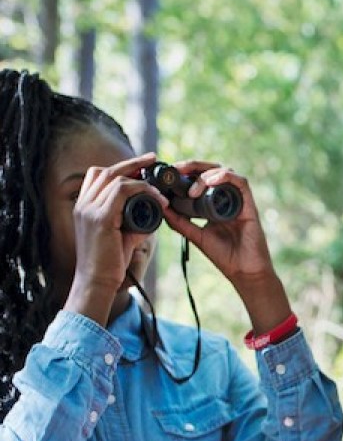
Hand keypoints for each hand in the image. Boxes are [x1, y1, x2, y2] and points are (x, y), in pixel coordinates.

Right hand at [72, 152, 165, 294]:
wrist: (97, 282)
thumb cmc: (110, 263)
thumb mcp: (124, 237)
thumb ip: (135, 222)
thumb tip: (153, 213)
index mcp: (84, 206)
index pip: (98, 176)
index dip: (120, 168)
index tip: (142, 166)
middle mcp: (82, 204)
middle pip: (105, 171)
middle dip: (131, 162)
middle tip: (153, 158)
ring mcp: (88, 209)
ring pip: (115, 179)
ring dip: (141, 180)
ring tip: (161, 188)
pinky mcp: (99, 218)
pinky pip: (122, 192)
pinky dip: (142, 191)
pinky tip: (157, 199)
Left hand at [161, 161, 293, 334]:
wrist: (244, 273)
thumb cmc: (224, 256)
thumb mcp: (196, 236)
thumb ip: (179, 222)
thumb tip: (160, 206)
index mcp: (214, 203)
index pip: (200, 178)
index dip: (185, 172)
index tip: (167, 174)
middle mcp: (227, 198)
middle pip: (211, 170)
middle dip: (192, 166)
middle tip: (175, 171)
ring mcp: (238, 200)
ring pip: (224, 172)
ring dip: (206, 174)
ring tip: (192, 189)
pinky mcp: (249, 205)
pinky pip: (240, 182)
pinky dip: (225, 177)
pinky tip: (211, 183)